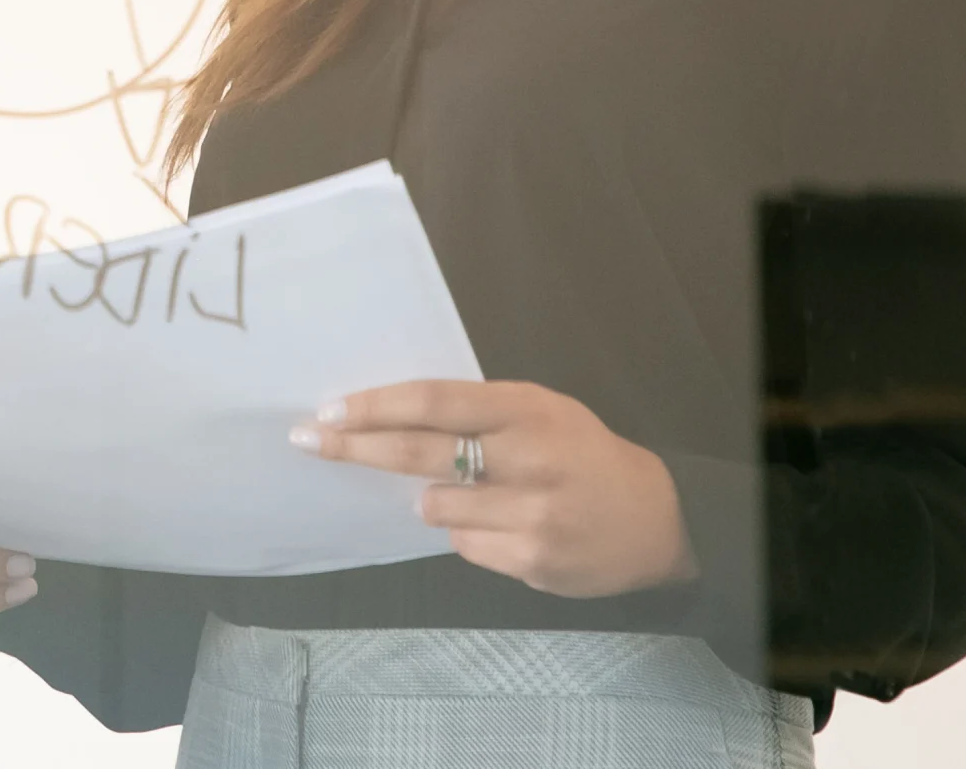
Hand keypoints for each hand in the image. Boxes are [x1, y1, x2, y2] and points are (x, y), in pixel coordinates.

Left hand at [293, 380, 699, 598]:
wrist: (657, 520)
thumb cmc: (582, 453)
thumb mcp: (541, 411)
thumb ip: (478, 412)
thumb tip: (392, 418)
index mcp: (526, 410)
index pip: (434, 403)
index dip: (375, 407)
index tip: (329, 410)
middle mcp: (527, 460)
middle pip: (419, 453)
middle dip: (356, 447)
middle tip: (308, 441)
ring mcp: (530, 515)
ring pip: (436, 508)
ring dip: (434, 500)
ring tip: (475, 495)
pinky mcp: (531, 562)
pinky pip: (465, 547)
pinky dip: (468, 535)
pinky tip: (504, 526)